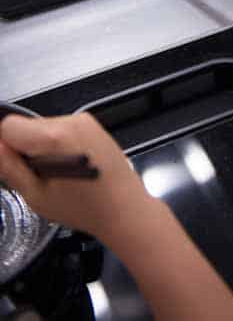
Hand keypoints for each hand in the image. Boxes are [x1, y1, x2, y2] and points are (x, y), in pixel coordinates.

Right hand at [0, 112, 154, 248]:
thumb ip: (10, 167)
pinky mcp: (91, 124)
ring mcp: (83, 120)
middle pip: (26, 126)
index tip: (16, 166)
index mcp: (55, 138)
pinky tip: (69, 167)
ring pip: (43, 127)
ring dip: (42, 147)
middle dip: (25, 148)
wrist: (124, 208)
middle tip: (40, 176)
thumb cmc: (85, 208)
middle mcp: (71, 122)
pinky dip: (57, 144)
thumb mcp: (36, 196)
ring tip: (58, 174)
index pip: (9, 125)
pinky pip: (61, 128)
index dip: (6, 147)